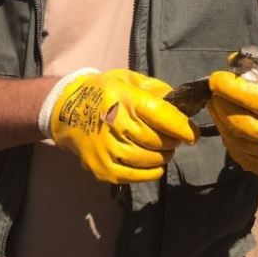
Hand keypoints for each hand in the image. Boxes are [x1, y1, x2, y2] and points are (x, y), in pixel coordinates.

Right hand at [48, 69, 198, 183]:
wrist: (65, 111)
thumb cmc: (104, 92)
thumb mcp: (129, 79)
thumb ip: (157, 91)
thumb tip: (183, 108)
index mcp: (122, 98)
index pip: (161, 116)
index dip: (183, 127)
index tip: (192, 133)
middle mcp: (113, 124)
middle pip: (158, 140)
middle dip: (174, 141)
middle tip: (175, 137)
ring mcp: (106, 149)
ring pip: (151, 160)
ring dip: (164, 155)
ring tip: (163, 147)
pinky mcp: (102, 169)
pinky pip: (138, 176)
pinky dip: (152, 171)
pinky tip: (154, 163)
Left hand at [207, 62, 257, 174]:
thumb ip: (257, 68)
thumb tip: (231, 62)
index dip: (233, 89)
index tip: (215, 78)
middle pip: (240, 124)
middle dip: (221, 104)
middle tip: (214, 90)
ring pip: (233, 137)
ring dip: (220, 116)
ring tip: (218, 101)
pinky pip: (234, 148)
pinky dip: (226, 131)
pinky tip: (227, 118)